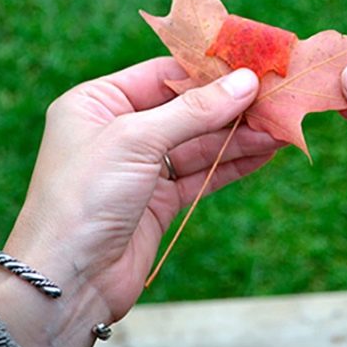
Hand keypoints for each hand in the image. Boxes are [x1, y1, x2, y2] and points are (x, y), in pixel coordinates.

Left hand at [0, 59, 282, 346]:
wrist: (66, 282)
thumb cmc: (84, 197)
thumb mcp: (137, 140)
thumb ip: (194, 110)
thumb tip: (245, 81)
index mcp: (98, 102)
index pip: (161, 73)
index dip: (207, 68)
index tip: (250, 63)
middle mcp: (119, 129)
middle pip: (186, 108)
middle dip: (230, 106)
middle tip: (275, 98)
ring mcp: (141, 166)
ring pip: (199, 143)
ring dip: (239, 136)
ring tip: (280, 128)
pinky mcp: (159, 199)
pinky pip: (202, 173)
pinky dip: (232, 164)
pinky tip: (264, 153)